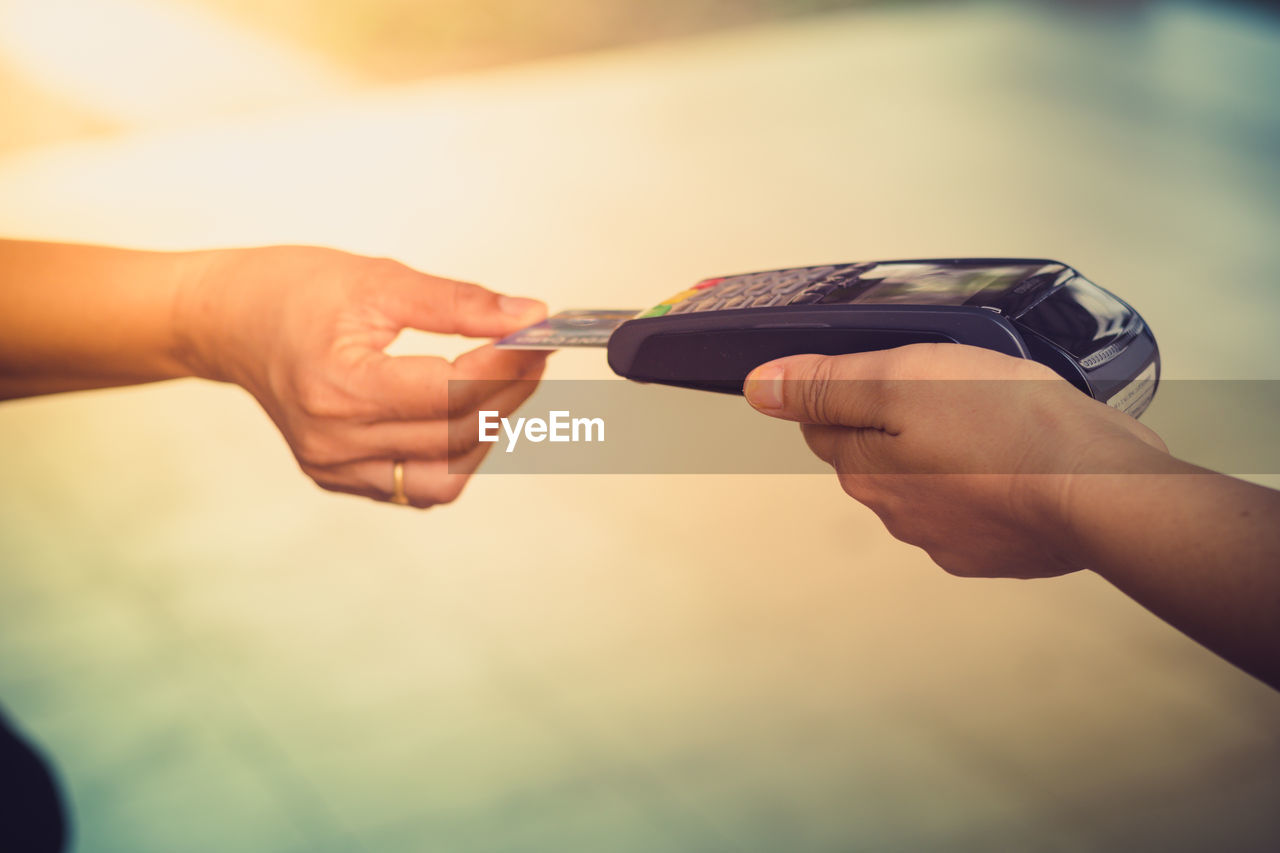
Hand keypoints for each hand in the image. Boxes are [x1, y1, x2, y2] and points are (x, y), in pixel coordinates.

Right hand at [174, 245, 548, 506]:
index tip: (538, 337)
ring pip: (447, 475)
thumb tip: (530, 315)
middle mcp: (336, 441)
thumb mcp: (379, 279)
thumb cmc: (294, 291)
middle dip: (509, 392)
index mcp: (340, 387)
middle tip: (532, 353)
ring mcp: (337, 468)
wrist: (230, 322)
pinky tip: (464, 414)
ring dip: (488, 432)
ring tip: (502, 384)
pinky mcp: (340, 479)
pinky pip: (419, 487)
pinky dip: (454, 455)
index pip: (451, 391)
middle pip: (456, 432)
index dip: (506, 366)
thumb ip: (459, 303)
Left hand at [743, 344, 1167, 577]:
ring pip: (930, 480)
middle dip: (899, 421)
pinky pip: (979, 505)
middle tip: (947, 387)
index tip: (887, 370)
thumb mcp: (898, 380)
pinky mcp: (1001, 550)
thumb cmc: (1006, 427)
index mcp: (866, 472)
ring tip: (992, 419)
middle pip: (877, 454)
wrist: (1098, 488)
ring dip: (947, 451)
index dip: (852, 387)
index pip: (826, 424)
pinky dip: (990, 482)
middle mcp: (898, 514)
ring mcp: (950, 538)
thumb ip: (826, 384)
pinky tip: (1019, 456)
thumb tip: (760, 388)